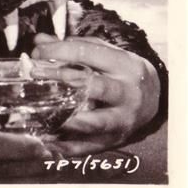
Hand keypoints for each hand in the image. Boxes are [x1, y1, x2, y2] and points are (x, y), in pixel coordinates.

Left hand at [32, 34, 160, 154]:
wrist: (153, 97)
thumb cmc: (119, 71)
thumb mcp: (103, 52)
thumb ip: (72, 47)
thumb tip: (38, 41)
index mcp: (123, 65)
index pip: (86, 53)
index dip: (57, 51)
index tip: (36, 52)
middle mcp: (127, 93)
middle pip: (93, 86)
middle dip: (61, 79)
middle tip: (34, 75)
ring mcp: (123, 119)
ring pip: (95, 121)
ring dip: (67, 119)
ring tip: (40, 113)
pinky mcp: (116, 140)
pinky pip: (90, 146)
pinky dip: (67, 146)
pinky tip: (46, 142)